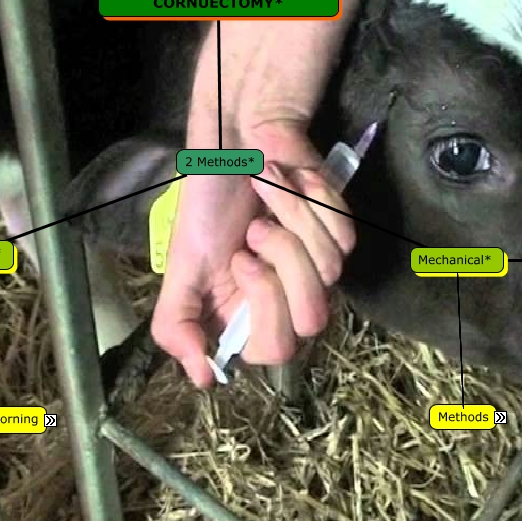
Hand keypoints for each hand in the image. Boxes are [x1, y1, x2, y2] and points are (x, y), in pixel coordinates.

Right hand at [152, 119, 355, 385]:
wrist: (237, 141)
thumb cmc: (208, 201)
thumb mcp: (183, 264)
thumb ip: (178, 322)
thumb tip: (204, 380)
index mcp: (249, 316)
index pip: (277, 350)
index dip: (265, 305)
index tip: (241, 260)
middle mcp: (288, 299)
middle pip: (312, 319)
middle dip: (282, 261)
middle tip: (255, 229)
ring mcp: (318, 266)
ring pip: (330, 271)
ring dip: (289, 217)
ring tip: (264, 195)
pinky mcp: (340, 231)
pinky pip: (343, 233)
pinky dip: (308, 198)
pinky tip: (287, 181)